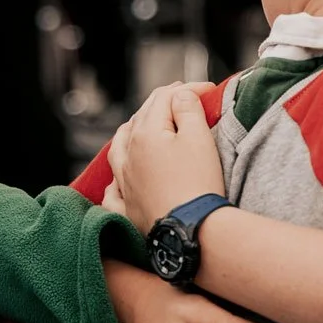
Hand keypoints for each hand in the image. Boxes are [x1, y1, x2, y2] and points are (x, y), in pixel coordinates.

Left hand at [110, 84, 224, 231]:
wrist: (191, 232)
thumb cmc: (198, 184)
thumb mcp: (199, 138)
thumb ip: (187, 109)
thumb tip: (179, 95)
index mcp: (144, 134)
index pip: (163, 99)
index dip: (188, 90)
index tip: (209, 90)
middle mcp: (126, 156)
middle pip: (140, 119)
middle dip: (162, 104)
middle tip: (183, 98)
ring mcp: (123, 183)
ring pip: (119, 148)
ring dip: (131, 132)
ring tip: (143, 126)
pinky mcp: (126, 209)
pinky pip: (113, 190)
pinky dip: (117, 179)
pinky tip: (119, 179)